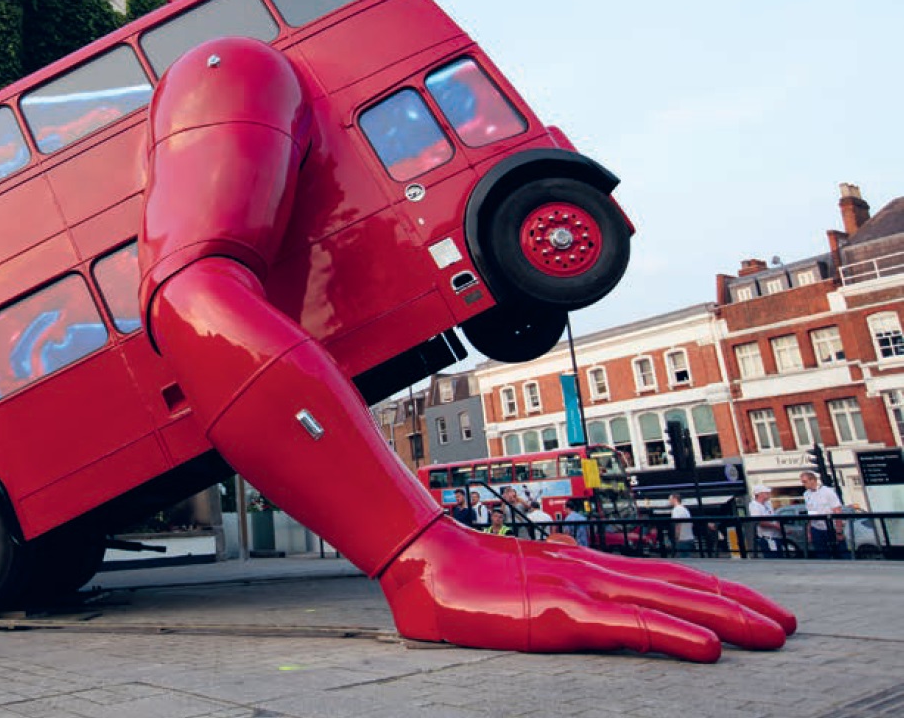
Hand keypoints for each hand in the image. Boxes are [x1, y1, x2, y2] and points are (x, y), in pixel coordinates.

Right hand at [381, 519, 794, 661]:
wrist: (423, 562)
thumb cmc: (463, 585)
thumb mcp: (523, 596)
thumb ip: (556, 603)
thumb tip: (583, 621)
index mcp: (584, 568)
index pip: (663, 579)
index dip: (713, 594)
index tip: (753, 611)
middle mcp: (592, 570)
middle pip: (681, 585)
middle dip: (741, 605)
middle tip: (788, 625)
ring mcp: (580, 587)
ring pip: (671, 600)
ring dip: (729, 616)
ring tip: (774, 635)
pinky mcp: (563, 612)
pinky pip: (631, 625)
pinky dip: (678, 633)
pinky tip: (712, 648)